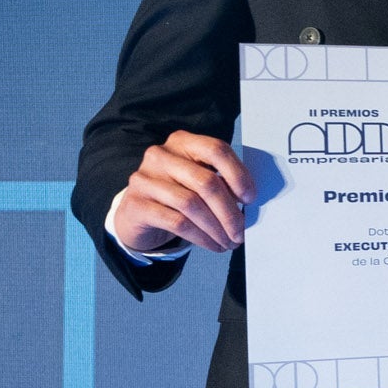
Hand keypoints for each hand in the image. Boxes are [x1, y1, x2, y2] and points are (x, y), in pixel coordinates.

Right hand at [108, 130, 253, 254]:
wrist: (137, 214)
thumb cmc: (176, 194)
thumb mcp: (198, 182)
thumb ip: (221, 183)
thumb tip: (248, 202)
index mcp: (182, 142)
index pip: (216, 150)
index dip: (238, 174)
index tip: (251, 199)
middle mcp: (160, 155)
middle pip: (206, 182)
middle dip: (229, 212)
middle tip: (241, 232)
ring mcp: (145, 179)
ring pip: (192, 204)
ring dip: (217, 228)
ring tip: (230, 242)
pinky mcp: (137, 204)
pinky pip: (178, 223)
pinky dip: (202, 237)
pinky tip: (213, 245)